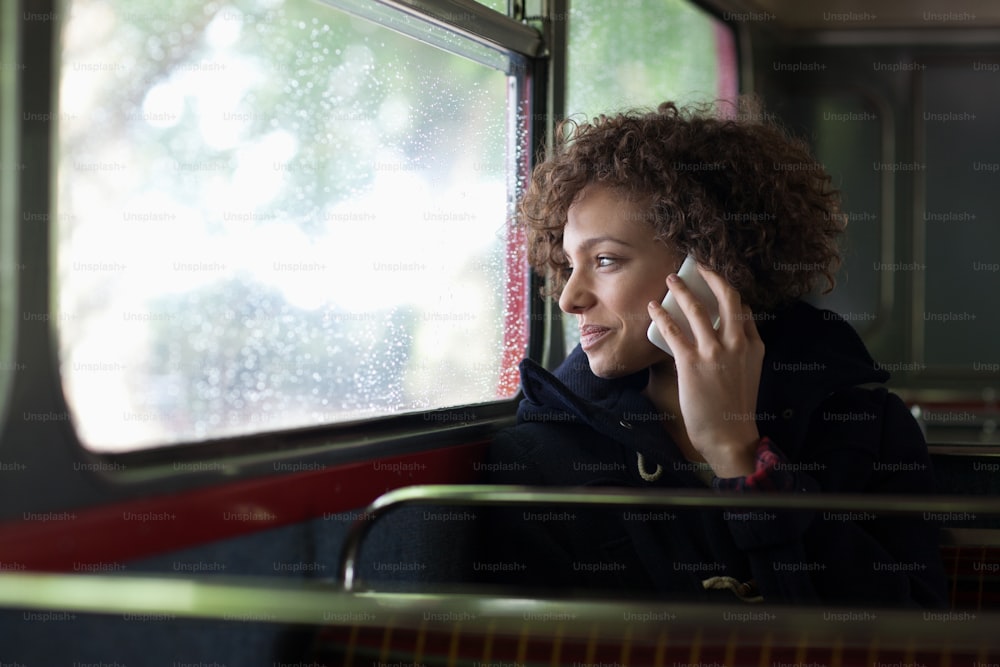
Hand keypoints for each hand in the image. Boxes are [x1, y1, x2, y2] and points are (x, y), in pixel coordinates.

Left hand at [646, 264, 764, 476]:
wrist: (729, 435)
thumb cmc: (735, 408)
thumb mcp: (749, 372)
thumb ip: (740, 350)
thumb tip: (721, 335)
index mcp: (753, 345)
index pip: (743, 307)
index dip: (728, 289)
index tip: (714, 278)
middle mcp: (737, 343)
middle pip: (727, 297)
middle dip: (711, 275)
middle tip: (697, 264)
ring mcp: (714, 351)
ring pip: (696, 309)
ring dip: (680, 289)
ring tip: (669, 279)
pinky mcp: (692, 363)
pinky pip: (673, 330)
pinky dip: (661, 316)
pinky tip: (653, 308)